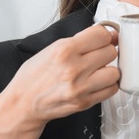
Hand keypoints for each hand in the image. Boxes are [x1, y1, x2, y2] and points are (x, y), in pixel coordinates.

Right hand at [0, 24, 119, 138]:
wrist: (23, 103)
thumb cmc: (34, 76)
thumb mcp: (51, 49)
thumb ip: (78, 41)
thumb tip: (105, 35)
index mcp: (64, 50)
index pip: (102, 34)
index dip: (105, 35)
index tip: (104, 38)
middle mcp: (73, 68)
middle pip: (110, 52)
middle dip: (106, 51)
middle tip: (97, 55)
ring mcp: (80, 87)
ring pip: (115, 72)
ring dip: (109, 70)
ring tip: (98, 70)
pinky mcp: (85, 102)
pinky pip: (111, 89)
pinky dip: (108, 85)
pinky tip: (98, 82)